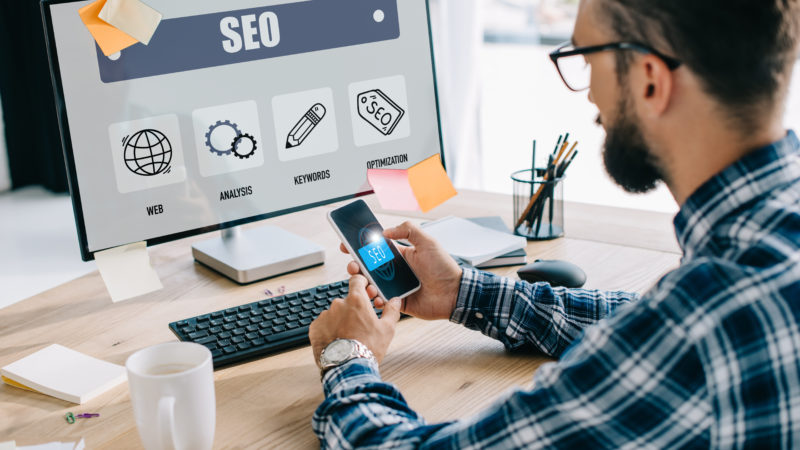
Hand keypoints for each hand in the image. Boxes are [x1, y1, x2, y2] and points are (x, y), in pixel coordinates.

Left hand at [309, 275, 401, 365]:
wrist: (347, 367)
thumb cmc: (368, 347)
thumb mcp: (387, 329)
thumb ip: (391, 311)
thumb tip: (396, 301)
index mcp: (357, 300)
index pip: (356, 280)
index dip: (361, 283)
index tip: (364, 290)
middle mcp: (338, 303)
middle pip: (347, 301)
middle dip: (352, 310)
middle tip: (359, 326)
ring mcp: (325, 315)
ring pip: (334, 314)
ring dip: (340, 321)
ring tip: (347, 337)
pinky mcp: (315, 327)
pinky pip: (323, 324)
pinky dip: (329, 330)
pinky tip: (337, 341)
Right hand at [340, 221, 461, 320]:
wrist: (454, 293)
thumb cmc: (443, 267)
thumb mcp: (427, 242)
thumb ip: (408, 230)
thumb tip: (386, 231)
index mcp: (400, 256)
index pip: (375, 249)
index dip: (360, 247)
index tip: (347, 245)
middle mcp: (395, 271)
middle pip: (369, 268)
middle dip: (356, 266)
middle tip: (353, 266)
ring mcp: (395, 287)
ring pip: (372, 285)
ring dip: (364, 284)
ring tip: (366, 284)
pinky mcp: (398, 302)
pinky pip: (382, 302)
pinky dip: (375, 300)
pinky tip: (377, 297)